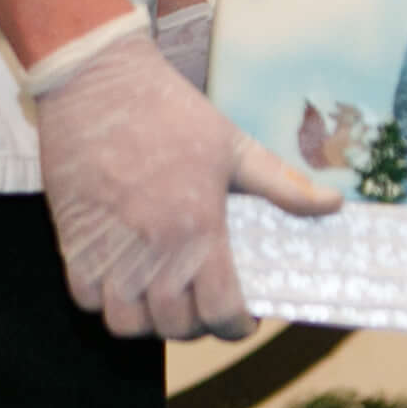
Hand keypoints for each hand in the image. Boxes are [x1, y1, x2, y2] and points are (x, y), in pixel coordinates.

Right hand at [30, 17, 336, 338]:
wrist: (97, 80)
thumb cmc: (169, 111)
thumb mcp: (233, 145)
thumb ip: (283, 184)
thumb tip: (334, 205)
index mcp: (199, 226)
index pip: (220, 311)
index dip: (237, 326)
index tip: (243, 319)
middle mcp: (153, 248)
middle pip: (175, 326)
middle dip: (196, 325)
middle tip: (204, 305)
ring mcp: (109, 249)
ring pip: (127, 324)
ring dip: (148, 321)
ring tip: (162, 299)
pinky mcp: (72, 241)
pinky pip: (87, 299)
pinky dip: (106, 301)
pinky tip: (123, 281)